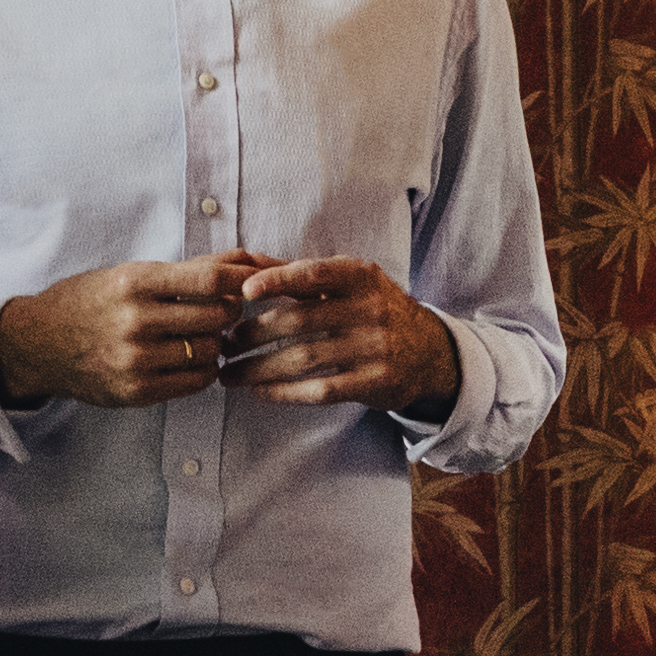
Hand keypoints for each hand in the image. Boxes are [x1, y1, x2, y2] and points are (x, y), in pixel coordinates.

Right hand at [0, 253, 268, 409]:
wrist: (38, 344)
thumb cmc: (90, 301)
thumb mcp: (131, 273)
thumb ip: (190, 269)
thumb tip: (248, 259)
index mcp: (134, 282)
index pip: (208, 278)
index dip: (242, 279)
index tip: (256, 280)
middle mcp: (136, 321)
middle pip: (217, 316)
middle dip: (229, 311)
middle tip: (222, 309)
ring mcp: (136, 360)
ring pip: (210, 350)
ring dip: (215, 342)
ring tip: (199, 334)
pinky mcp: (136, 392)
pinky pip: (196, 381)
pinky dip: (204, 369)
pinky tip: (190, 358)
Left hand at [218, 256, 459, 414]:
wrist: (430, 352)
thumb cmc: (375, 310)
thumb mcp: (351, 282)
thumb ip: (302, 273)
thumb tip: (246, 262)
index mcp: (361, 276)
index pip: (314, 274)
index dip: (277, 281)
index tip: (244, 291)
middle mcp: (371, 309)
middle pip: (300, 320)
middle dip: (254, 333)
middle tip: (225, 343)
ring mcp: (375, 347)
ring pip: (304, 358)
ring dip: (260, 368)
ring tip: (231, 374)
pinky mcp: (375, 382)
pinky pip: (321, 390)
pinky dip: (286, 392)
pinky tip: (261, 392)